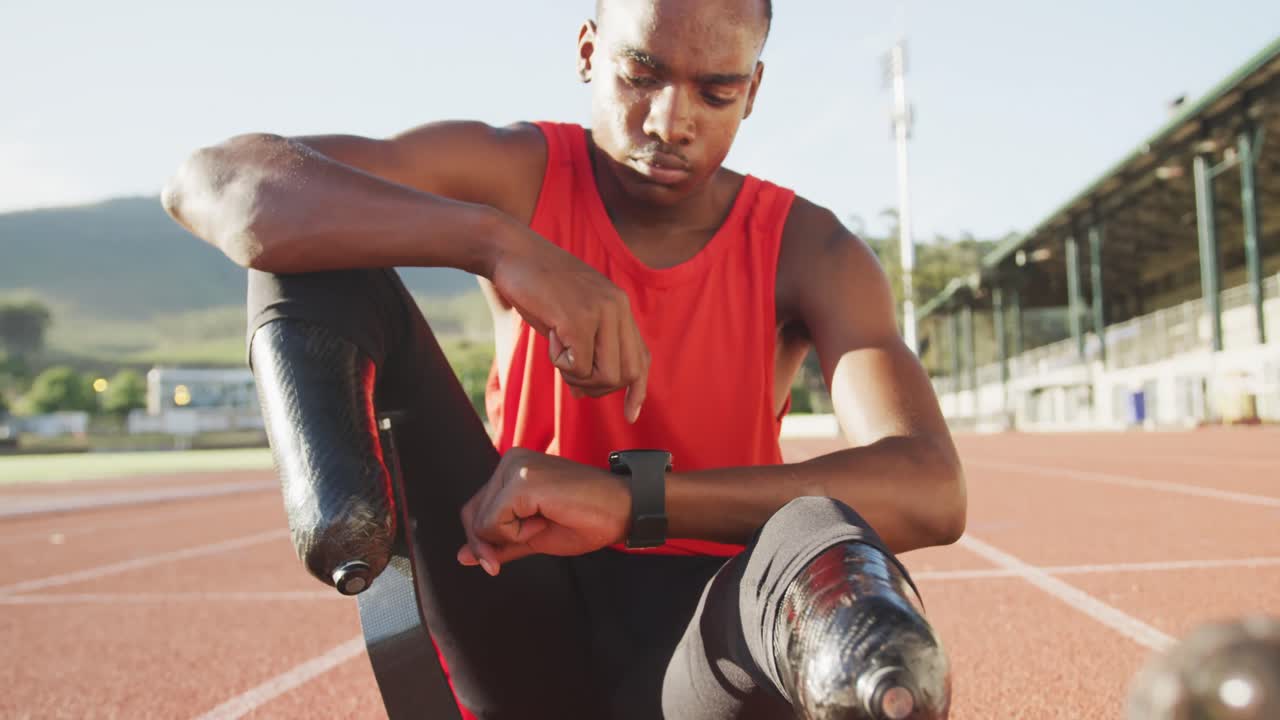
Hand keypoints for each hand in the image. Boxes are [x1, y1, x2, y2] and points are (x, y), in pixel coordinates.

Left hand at [457, 448, 629, 575]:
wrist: (625, 508)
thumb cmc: (587, 519)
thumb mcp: (534, 536)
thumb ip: (498, 543)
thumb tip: (461, 557)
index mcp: (512, 468)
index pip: (474, 510)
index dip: (482, 542)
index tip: (495, 564)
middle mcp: (509, 461)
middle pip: (471, 515)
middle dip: (491, 543)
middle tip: (533, 536)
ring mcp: (515, 467)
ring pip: (481, 521)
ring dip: (511, 536)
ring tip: (546, 521)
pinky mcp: (522, 481)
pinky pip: (495, 523)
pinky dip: (517, 534)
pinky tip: (545, 521)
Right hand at [489, 221, 649, 421]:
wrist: (512, 253)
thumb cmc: (536, 287)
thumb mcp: (570, 317)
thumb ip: (586, 348)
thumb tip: (585, 392)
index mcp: (620, 306)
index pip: (641, 358)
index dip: (638, 390)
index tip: (631, 414)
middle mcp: (618, 308)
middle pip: (626, 374)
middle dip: (598, 388)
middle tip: (570, 375)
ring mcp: (601, 312)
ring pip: (605, 375)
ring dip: (578, 377)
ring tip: (558, 352)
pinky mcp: (579, 319)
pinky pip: (579, 366)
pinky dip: (561, 364)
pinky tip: (551, 339)